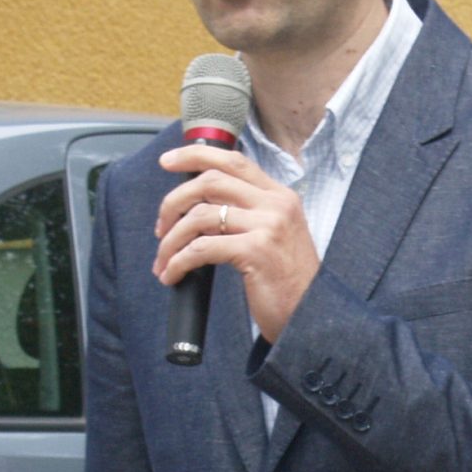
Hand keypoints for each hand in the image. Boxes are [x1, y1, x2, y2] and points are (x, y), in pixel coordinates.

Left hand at [154, 145, 319, 342]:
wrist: (311, 316)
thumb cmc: (287, 281)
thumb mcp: (274, 235)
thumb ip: (247, 213)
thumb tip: (199, 206)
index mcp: (279, 196)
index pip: (233, 161)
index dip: (195, 156)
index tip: (167, 161)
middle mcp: (276, 204)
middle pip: (210, 181)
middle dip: (173, 201)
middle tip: (161, 228)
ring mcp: (268, 226)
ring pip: (200, 216)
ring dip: (172, 240)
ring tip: (164, 261)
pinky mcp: (256, 251)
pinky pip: (202, 248)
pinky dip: (179, 261)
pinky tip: (173, 275)